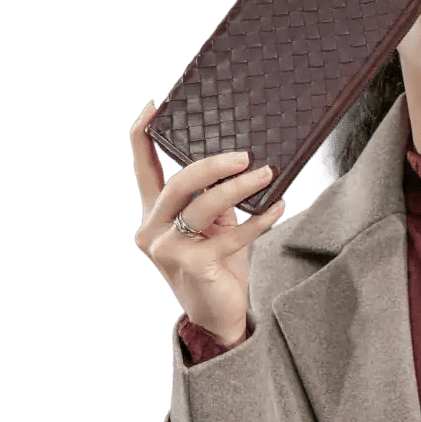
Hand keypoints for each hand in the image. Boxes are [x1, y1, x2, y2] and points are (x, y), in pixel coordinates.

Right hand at [131, 101, 285, 343]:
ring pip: (204, 205)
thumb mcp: (213, 227)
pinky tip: (278, 207)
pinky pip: (232, 234)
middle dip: (212, 164)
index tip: (155, 105)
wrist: (219, 316)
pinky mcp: (193, 265)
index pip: (142, 168)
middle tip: (244, 155)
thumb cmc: (217, 267)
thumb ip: (214, 199)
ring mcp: (168, 249)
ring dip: (241, 187)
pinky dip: (259, 220)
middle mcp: (152, 230)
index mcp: (153, 215)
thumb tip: (240, 163)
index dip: (144, 135)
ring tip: (267, 173)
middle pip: (178, 183)